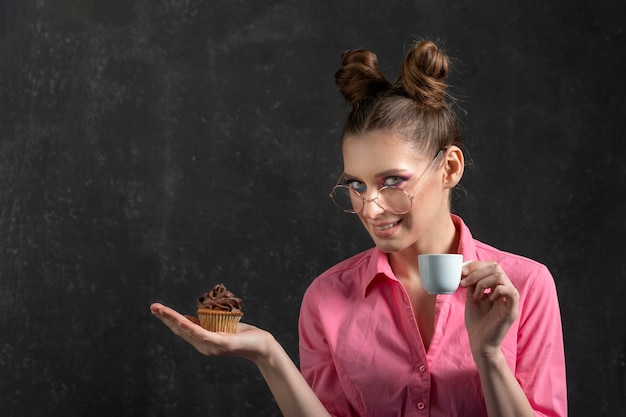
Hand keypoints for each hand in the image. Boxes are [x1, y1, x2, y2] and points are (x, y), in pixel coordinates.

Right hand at [150, 303, 273, 361]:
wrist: (261, 346)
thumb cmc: (245, 334)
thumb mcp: (223, 324)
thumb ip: (209, 321)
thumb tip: (196, 312)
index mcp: (203, 341)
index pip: (182, 328)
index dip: (168, 319)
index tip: (156, 308)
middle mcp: (203, 346)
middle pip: (180, 330)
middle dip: (165, 318)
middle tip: (152, 307)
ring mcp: (211, 347)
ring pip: (188, 331)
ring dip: (173, 320)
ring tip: (161, 311)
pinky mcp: (220, 344)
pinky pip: (202, 334)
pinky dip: (190, 327)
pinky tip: (180, 320)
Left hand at [459, 261, 518, 359]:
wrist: (479, 342)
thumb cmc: (476, 322)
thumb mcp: (472, 297)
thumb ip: (473, 283)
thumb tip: (467, 267)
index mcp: (497, 287)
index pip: (492, 266)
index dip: (477, 265)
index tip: (462, 272)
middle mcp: (506, 291)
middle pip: (497, 268)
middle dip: (477, 272)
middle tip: (464, 283)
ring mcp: (510, 300)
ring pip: (501, 277)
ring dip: (483, 283)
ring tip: (475, 295)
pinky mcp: (512, 310)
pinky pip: (510, 291)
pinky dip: (496, 291)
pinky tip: (488, 300)